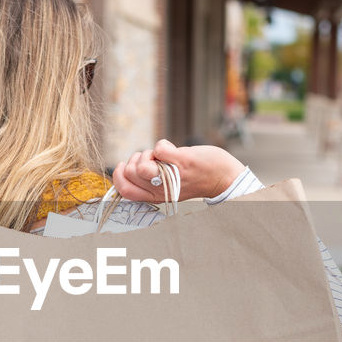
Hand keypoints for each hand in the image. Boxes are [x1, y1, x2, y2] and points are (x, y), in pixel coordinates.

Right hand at [111, 139, 245, 203]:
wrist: (222, 178)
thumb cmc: (195, 179)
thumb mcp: (169, 187)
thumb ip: (151, 181)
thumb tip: (128, 167)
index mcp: (156, 196)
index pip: (126, 191)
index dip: (118, 176)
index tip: (123, 166)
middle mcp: (162, 189)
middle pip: (131, 174)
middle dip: (135, 160)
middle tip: (151, 159)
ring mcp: (171, 175)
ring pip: (141, 165)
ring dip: (147, 153)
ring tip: (160, 155)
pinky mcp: (182, 161)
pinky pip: (159, 149)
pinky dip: (162, 144)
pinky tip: (171, 149)